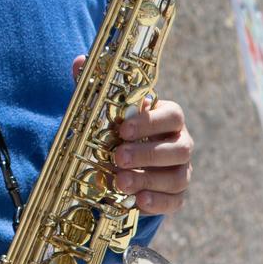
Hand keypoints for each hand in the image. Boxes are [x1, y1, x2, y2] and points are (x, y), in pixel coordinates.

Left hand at [72, 55, 195, 216]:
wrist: (127, 165)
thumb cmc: (120, 132)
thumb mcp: (107, 112)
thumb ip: (96, 88)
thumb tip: (81, 61)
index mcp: (168, 118)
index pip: (172, 115)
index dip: (150, 122)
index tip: (123, 129)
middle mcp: (181, 143)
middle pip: (179, 147)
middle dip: (147, 154)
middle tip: (117, 158)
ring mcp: (182, 170)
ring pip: (178, 176)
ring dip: (148, 179)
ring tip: (120, 182)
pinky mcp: (176, 195)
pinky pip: (176, 200)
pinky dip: (158, 202)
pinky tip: (138, 201)